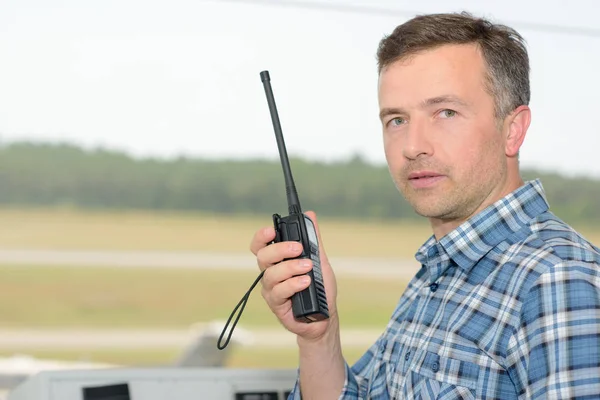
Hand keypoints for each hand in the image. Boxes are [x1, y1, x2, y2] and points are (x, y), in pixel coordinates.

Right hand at [250, 211, 337, 340]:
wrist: (325, 315)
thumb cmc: (319, 287)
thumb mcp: (319, 260)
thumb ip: (313, 239)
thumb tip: (310, 215)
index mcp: (277, 260)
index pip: (261, 245)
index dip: (262, 236)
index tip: (272, 230)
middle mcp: (270, 273)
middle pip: (263, 256)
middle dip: (280, 249)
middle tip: (298, 248)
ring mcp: (272, 289)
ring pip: (271, 274)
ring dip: (290, 268)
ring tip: (308, 268)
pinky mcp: (276, 304)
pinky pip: (279, 291)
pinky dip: (293, 284)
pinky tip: (305, 282)